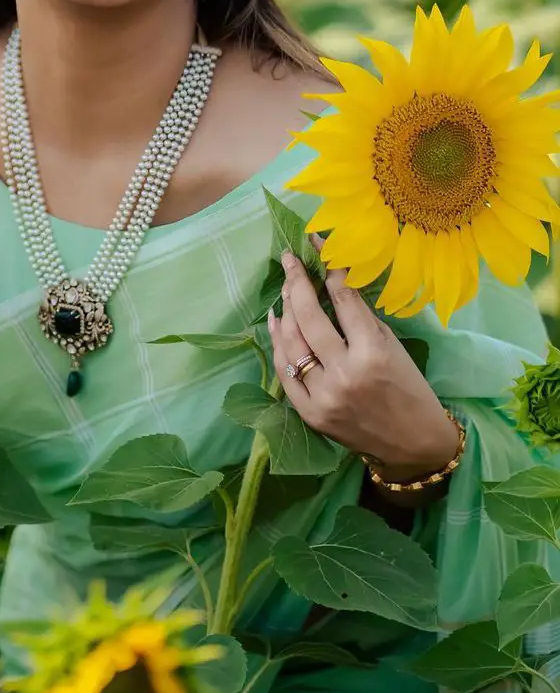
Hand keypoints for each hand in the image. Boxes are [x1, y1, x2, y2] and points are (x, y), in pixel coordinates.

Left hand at [268, 235, 459, 477]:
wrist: (414, 446)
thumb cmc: (410, 389)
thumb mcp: (394, 348)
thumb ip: (361, 319)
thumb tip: (332, 282)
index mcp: (373, 354)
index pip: (343, 300)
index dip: (330, 269)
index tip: (318, 246)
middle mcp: (344, 374)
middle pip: (309, 317)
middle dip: (296, 281)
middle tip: (289, 258)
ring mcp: (323, 396)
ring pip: (291, 343)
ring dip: (284, 309)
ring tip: (285, 287)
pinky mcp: (310, 413)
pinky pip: (285, 372)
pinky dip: (278, 343)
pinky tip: (276, 320)